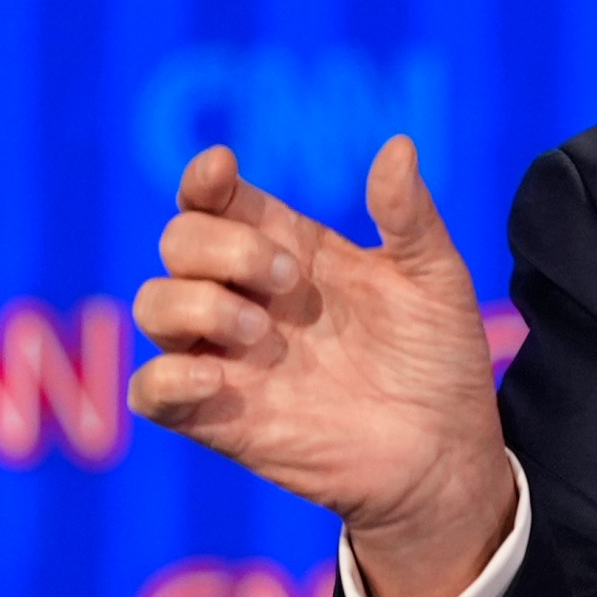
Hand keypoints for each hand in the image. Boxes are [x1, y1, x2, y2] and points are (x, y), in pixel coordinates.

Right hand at [128, 136, 514, 596]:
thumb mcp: (435, 279)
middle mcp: (249, 297)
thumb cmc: (439, 360)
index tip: (221, 170)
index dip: (204, 179)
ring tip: (259, 333)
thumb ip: (409, 216)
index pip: (217, 200)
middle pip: (179, 242)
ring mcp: (228, 357)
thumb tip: (399, 145)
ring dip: (194, 304)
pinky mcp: (219, 417)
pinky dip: (166, 377)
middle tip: (288, 282)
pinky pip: (150, 391)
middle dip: (221, 248)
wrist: (445, 452)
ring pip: (151, 305)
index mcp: (292, 251)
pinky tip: (218, 379)